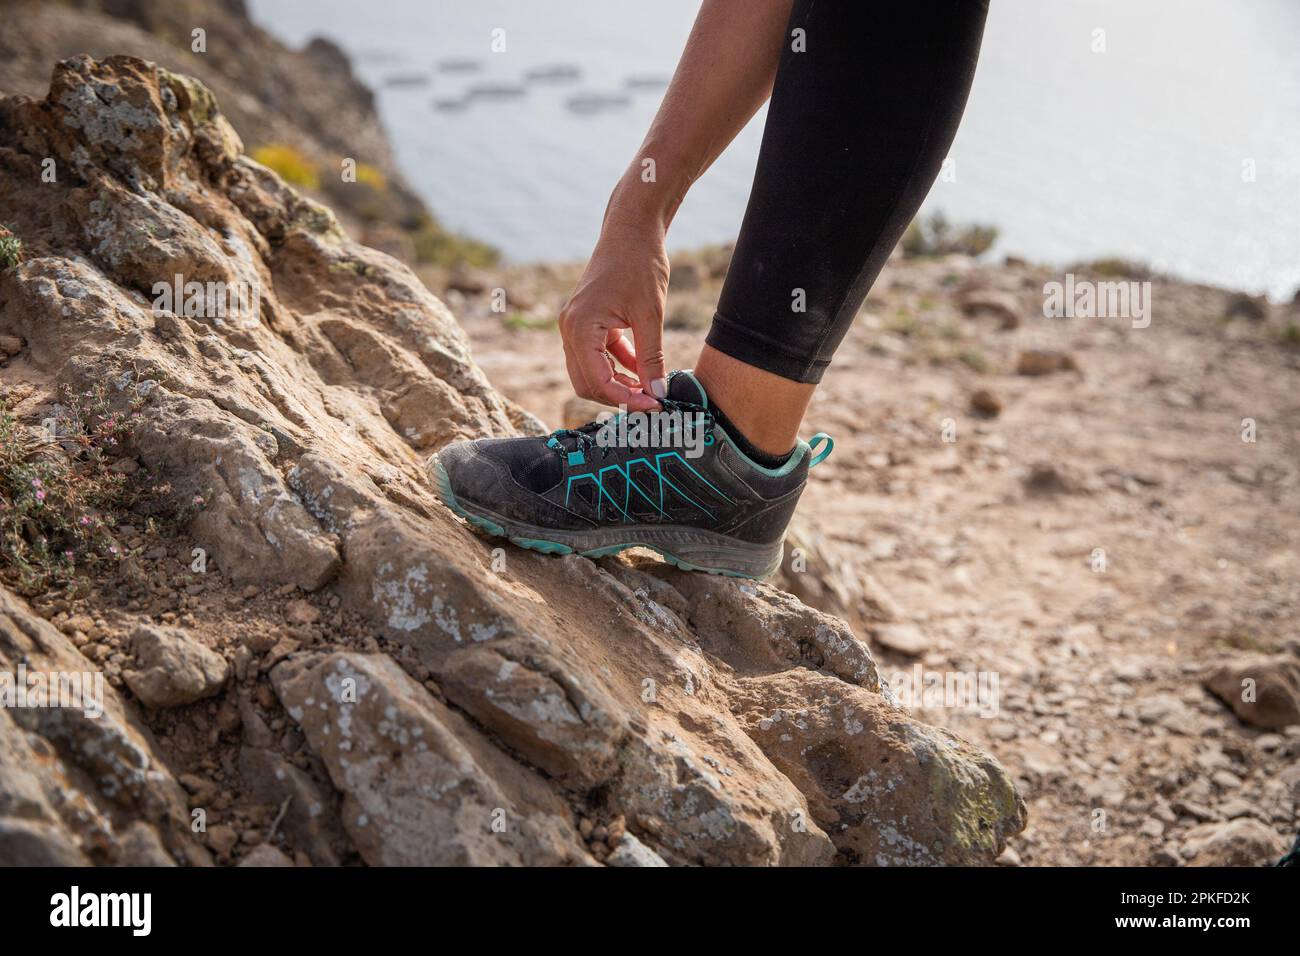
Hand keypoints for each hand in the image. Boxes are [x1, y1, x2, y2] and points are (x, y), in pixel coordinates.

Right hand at [559, 218, 668, 411]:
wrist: (631, 229)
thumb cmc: (640, 264)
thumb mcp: (650, 315)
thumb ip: (651, 357)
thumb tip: (657, 392)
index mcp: (580, 327)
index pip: (597, 381)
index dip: (626, 398)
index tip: (654, 404)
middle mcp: (570, 329)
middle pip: (587, 383)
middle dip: (617, 395)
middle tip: (651, 400)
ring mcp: (575, 326)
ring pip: (590, 372)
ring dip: (617, 383)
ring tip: (649, 386)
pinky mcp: (586, 322)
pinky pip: (597, 356)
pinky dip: (617, 366)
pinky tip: (642, 368)